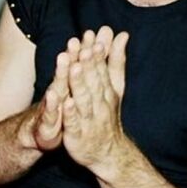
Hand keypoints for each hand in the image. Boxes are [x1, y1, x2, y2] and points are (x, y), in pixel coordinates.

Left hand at [61, 27, 128, 169]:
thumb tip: (121, 34)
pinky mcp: (77, 136)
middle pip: (93, 82)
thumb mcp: (115, 87)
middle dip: (88, 64)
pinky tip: (65, 103)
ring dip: (79, 84)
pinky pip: (74, 124)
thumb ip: (115, 61)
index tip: (93, 35)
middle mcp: (99, 103)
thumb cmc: (107, 115)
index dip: (97, 53)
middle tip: (83, 46)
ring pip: (83, 100)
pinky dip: (70, 114)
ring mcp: (89, 120)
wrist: (109, 153)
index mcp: (106, 90)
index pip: (101, 69)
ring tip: (74, 67)